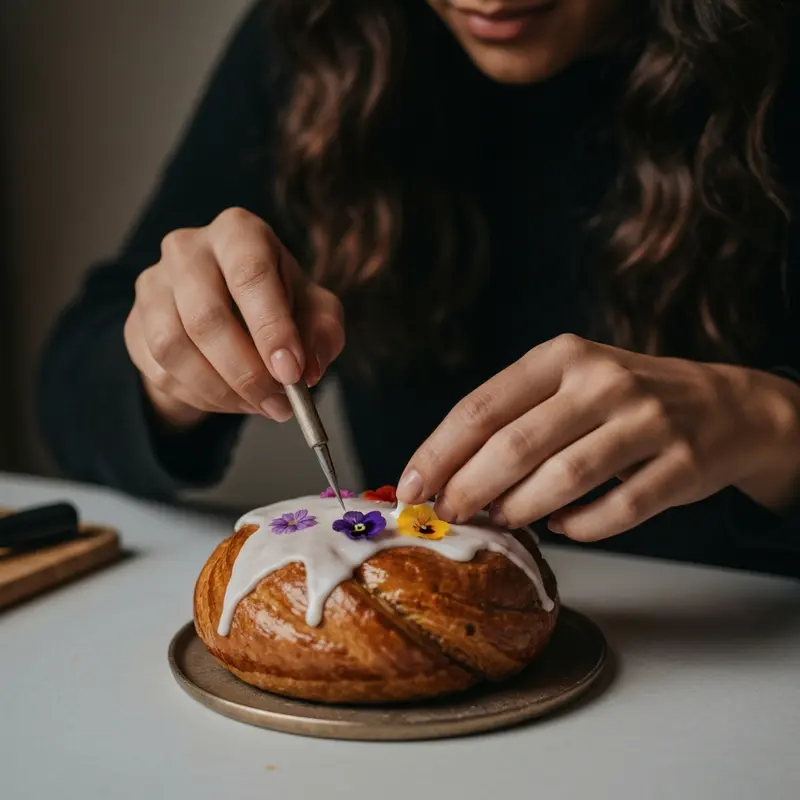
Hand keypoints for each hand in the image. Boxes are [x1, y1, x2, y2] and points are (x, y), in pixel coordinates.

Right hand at [124, 208, 343, 429]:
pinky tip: (230, 399)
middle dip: (248, 373)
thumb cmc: (277, 302)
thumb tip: (309, 368)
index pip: (250, 275)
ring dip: (222, 390)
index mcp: (238, 231)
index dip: (271, 329)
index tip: (291, 372)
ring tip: (259, 404)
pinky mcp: (134, 323)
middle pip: (207, 316)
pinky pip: (160, 371)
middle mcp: (188, 249)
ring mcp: (153, 284)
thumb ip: (323, 332)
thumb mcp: (314, 309)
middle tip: (280, 403)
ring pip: (174, 347)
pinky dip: (200, 397)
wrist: (229, 311)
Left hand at [397, 334, 799, 540]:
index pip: (481, 407)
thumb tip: (447, 474)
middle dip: (469, 488)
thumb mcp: (567, 383)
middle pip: (515, 445)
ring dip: (521, 509)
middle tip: (447, 514)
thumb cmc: (623, 399)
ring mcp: (648, 420)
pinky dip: (582, 526)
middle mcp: (603, 381)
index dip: (438, 452)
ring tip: (501, 520)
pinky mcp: (682, 463)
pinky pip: (619, 510)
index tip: (411, 486)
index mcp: (562, 357)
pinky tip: (564, 526)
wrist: (724, 405)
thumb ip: (513, 419)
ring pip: (564, 478)